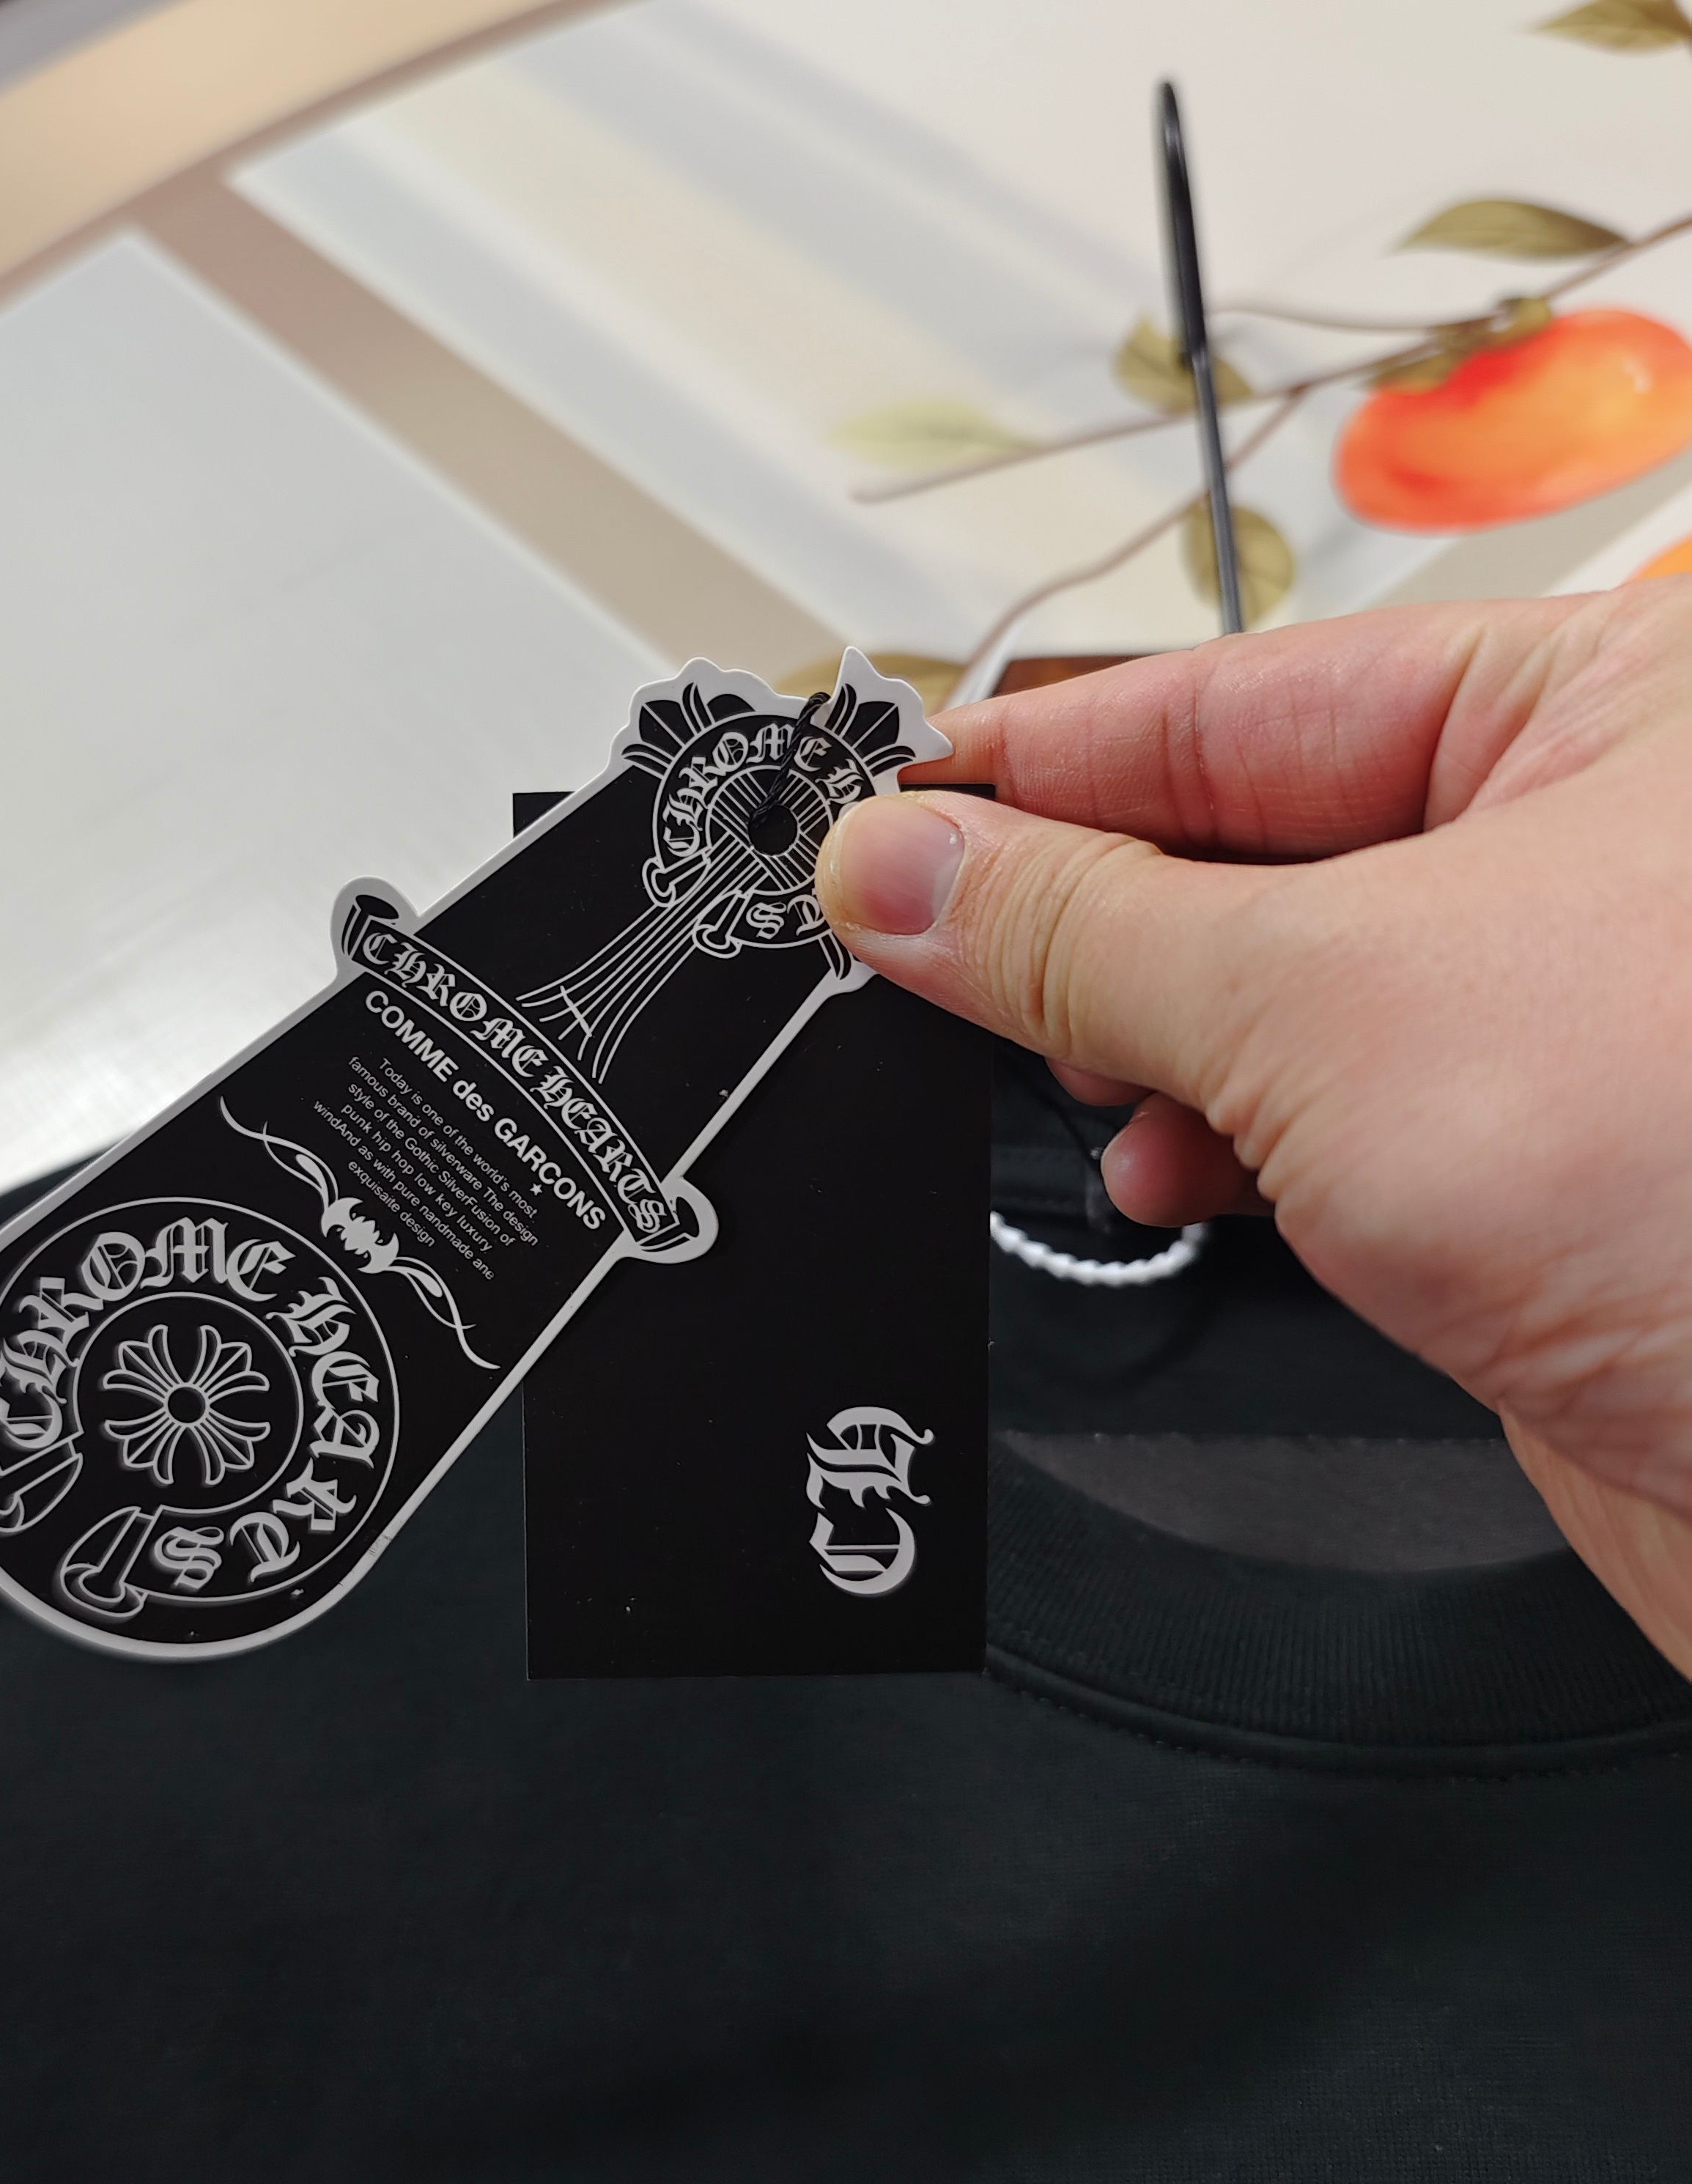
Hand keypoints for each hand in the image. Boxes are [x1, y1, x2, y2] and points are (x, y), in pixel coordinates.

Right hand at [816, 587, 1691, 1676]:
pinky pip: (1320, 1109)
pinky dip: (1220, 1136)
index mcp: (1619, 706)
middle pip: (1251, 834)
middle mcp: (1605, 846)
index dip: (1041, 756)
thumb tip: (906, 869)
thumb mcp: (1327, 1006)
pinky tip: (1173, 1166)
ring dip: (1145, 1039)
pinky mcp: (1537, 1162)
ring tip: (1068, 1071)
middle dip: (1085, 908)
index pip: (1244, 696)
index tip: (887, 802)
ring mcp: (1568, 1011)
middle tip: (919, 938)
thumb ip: (1083, 930)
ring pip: (1273, 984)